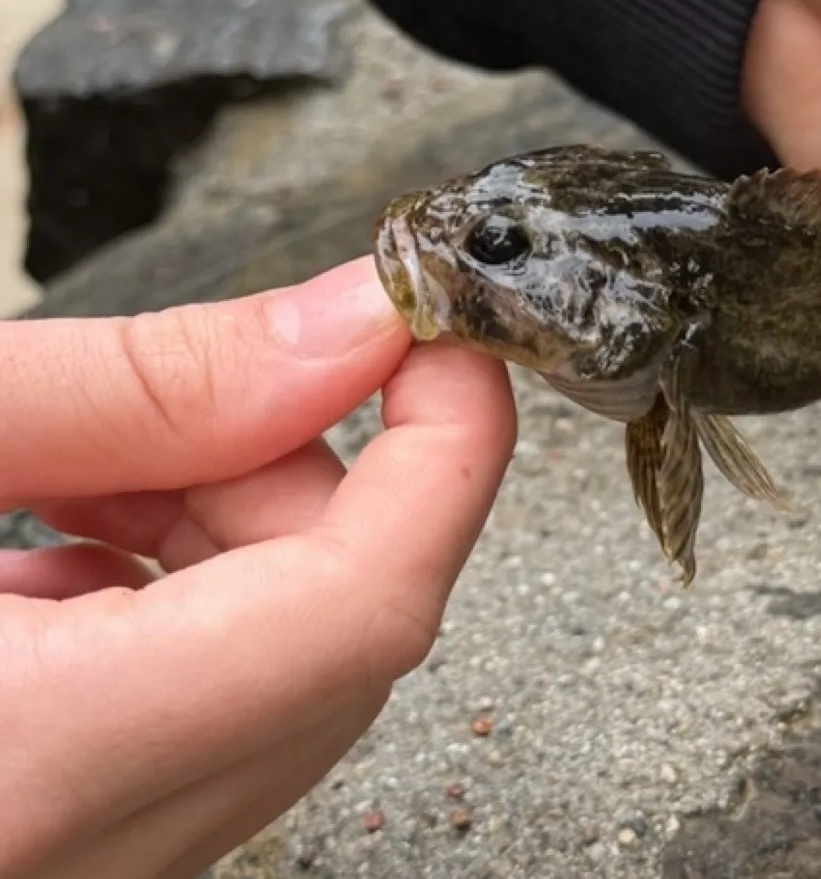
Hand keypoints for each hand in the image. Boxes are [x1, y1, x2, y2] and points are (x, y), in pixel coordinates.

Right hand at [0, 259, 515, 878]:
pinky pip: (203, 728)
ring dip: (229, 538)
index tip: (446, 341)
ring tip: (79, 467)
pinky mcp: (78, 852)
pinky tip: (63, 548)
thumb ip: (137, 388)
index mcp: (33, 769)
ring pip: (284, 681)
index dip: (446, 452)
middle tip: (185, 396)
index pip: (363, 610)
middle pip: (337, 641)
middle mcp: (84, 864)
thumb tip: (346, 329)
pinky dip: (175, 606)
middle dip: (300, 480)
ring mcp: (88, 876)